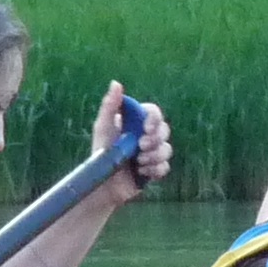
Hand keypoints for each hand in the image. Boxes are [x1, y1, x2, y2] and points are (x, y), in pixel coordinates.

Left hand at [90, 83, 174, 199]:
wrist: (102, 184)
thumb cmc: (100, 153)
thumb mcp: (102, 127)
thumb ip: (110, 105)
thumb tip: (116, 83)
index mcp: (136, 122)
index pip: (154, 113)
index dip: (154, 119)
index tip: (146, 128)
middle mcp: (146, 135)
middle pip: (165, 130)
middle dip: (155, 139)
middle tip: (141, 147)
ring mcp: (151, 153)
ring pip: (167, 149)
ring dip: (155, 156)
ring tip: (139, 162)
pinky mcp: (154, 170)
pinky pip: (165, 167)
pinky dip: (155, 169)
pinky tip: (142, 172)